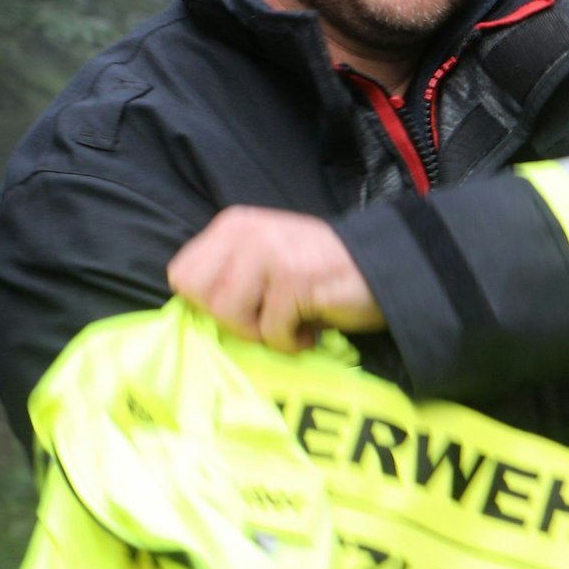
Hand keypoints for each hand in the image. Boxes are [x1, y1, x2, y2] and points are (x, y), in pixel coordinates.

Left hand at [168, 207, 385, 351]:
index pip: (182, 275)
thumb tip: (194, 308)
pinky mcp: (295, 280)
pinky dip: (292, 342)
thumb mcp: (265, 258)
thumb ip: (231, 272)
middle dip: (232, 319)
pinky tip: (312, 328)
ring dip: (262, 332)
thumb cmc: (323, 273)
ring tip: (291, 321)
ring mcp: (270, 254)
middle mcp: (247, 233)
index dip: (209, 303)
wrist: (386, 269)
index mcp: (233, 225)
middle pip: (199, 297)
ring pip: (228, 315)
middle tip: (266, 316)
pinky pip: (271, 332)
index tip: (247, 306)